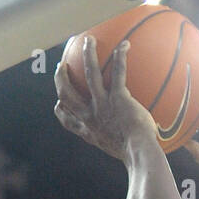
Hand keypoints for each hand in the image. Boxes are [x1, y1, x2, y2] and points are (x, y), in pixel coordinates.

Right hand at [54, 37, 158, 160]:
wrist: (139, 155)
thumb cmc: (136, 158)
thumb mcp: (120, 154)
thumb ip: (121, 144)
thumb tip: (136, 146)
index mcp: (90, 132)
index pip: (68, 120)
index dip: (60, 110)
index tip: (59, 103)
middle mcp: (91, 116)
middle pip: (67, 93)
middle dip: (61, 78)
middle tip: (63, 66)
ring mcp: (103, 104)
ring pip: (89, 73)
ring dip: (88, 54)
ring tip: (88, 41)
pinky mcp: (118, 98)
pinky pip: (118, 72)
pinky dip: (120, 57)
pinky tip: (125, 45)